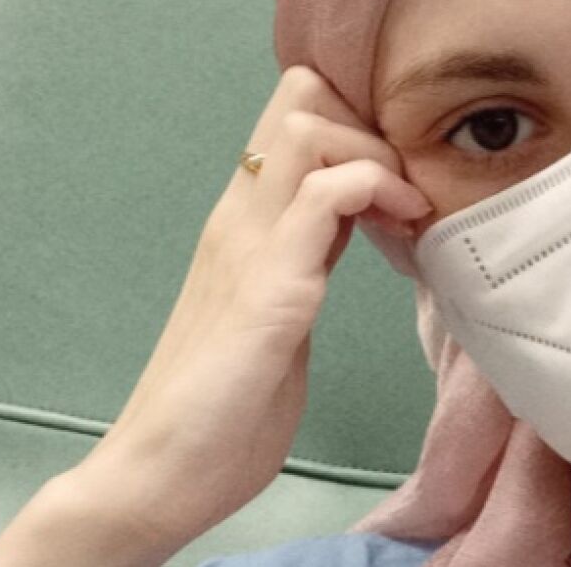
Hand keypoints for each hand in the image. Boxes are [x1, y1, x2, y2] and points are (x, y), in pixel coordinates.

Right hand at [71, 65, 431, 549]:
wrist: (161, 475)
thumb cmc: (227, 404)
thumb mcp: (284, 302)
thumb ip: (311, 251)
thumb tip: (359, 214)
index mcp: (245, 220)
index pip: (294, 115)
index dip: (358, 119)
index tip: (400, 173)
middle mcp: (241, 216)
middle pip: (302, 96)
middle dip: (373, 123)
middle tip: (408, 187)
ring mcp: (251, 245)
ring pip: (309, 128)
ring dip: (376, 155)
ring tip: (409, 211)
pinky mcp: (268, 287)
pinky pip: (323, 197)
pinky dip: (374, 191)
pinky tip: (402, 228)